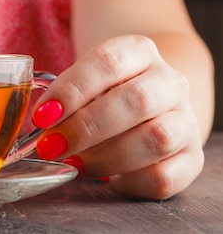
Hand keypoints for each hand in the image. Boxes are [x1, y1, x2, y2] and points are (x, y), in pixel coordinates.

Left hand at [32, 35, 203, 199]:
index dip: (72, 90)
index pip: (108, 62)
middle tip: (52, 146)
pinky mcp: (192, 158)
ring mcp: (186, 120)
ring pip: (157, 139)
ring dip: (107, 158)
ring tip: (74, 164)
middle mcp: (169, 82)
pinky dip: (133, 182)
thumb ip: (63, 97)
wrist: (153, 103)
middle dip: (86, 128)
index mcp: (139, 51)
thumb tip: (41, 124)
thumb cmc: (105, 92)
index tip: (42, 117)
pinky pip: (167, 175)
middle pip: (137, 100)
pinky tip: (109, 181)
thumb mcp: (84, 82)